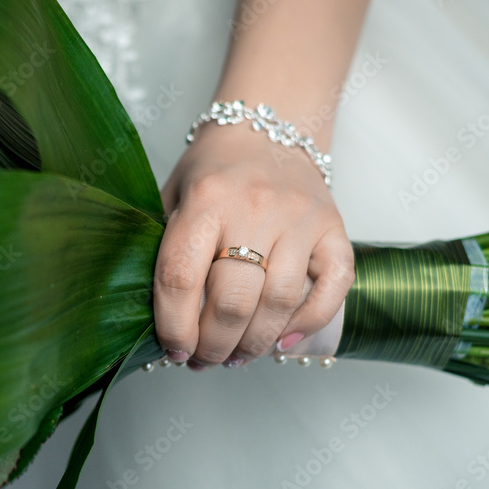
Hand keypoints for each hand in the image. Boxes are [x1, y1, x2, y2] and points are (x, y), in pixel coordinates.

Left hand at [154, 122, 354, 368]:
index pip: (181, 277)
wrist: (267, 128)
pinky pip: (333, 288)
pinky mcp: (334, 228)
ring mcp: (299, 218)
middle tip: (204, 360)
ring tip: (236, 356)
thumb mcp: (172, 197)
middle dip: (214, 345)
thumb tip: (155, 320)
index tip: (174, 350)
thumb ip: (163, 250)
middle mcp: (253, 207)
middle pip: (232, 300)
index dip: (174, 326)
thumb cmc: (214, 172)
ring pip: (280, 302)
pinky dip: (309, 323)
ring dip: (254, 343)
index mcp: (204, 200)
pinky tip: (282, 340)